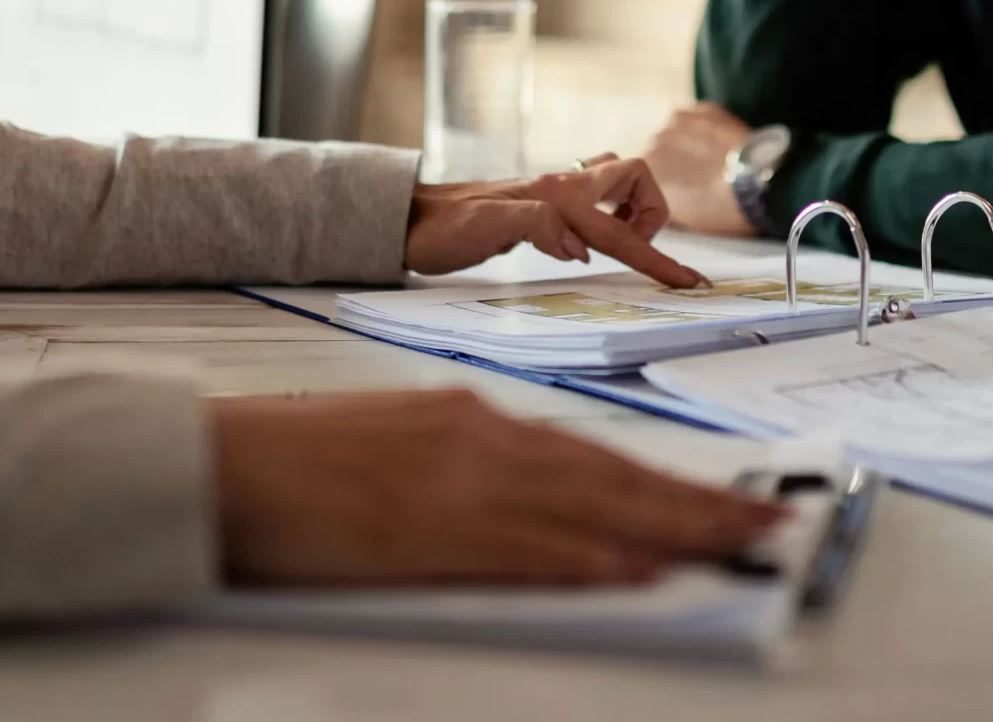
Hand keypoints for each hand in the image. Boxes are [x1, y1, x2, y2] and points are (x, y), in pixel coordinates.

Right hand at [212, 390, 785, 585]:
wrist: (221, 463)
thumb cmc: (301, 462)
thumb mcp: (406, 442)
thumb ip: (476, 464)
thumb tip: (547, 503)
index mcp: (475, 420)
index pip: (598, 453)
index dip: (671, 481)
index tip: (730, 497)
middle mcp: (483, 441)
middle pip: (615, 478)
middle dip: (699, 503)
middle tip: (771, 521)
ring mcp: (463, 486)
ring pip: (594, 510)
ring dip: (674, 530)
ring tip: (738, 544)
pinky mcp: (434, 533)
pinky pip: (532, 552)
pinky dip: (592, 561)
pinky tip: (638, 572)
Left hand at [405, 156, 707, 288]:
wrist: (409, 220)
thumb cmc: (441, 229)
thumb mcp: (481, 230)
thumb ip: (534, 226)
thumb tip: (580, 244)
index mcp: (557, 198)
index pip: (620, 230)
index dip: (657, 258)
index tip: (689, 282)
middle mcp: (562, 187)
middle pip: (635, 177)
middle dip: (652, 212)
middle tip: (634, 249)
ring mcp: (555, 193)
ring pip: (618, 181)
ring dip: (633, 209)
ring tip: (617, 244)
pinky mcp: (546, 205)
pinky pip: (598, 199)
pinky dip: (611, 213)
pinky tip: (591, 242)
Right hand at [640, 102, 756, 235]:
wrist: (759, 185)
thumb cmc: (719, 210)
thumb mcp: (681, 217)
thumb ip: (658, 201)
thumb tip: (655, 198)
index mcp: (645, 170)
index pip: (641, 174)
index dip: (660, 182)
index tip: (677, 190)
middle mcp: (654, 140)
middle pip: (658, 150)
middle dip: (672, 160)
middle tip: (695, 176)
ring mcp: (679, 120)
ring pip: (676, 131)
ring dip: (686, 142)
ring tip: (709, 158)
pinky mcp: (704, 109)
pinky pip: (697, 119)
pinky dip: (705, 129)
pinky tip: (720, 144)